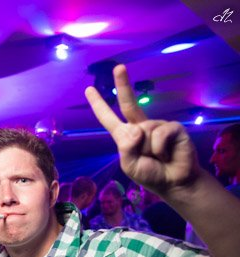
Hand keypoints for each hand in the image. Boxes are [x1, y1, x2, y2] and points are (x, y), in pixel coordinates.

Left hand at [85, 64, 201, 195]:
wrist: (174, 182)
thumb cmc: (150, 174)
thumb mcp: (130, 165)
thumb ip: (127, 148)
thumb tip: (136, 128)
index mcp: (125, 136)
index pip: (108, 118)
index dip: (99, 105)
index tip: (89, 89)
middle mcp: (140, 126)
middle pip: (129, 103)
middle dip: (124, 84)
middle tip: (118, 66)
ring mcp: (156, 125)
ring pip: (144, 132)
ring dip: (149, 150)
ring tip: (158, 158)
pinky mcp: (173, 128)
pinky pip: (159, 135)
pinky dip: (160, 149)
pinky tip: (167, 155)